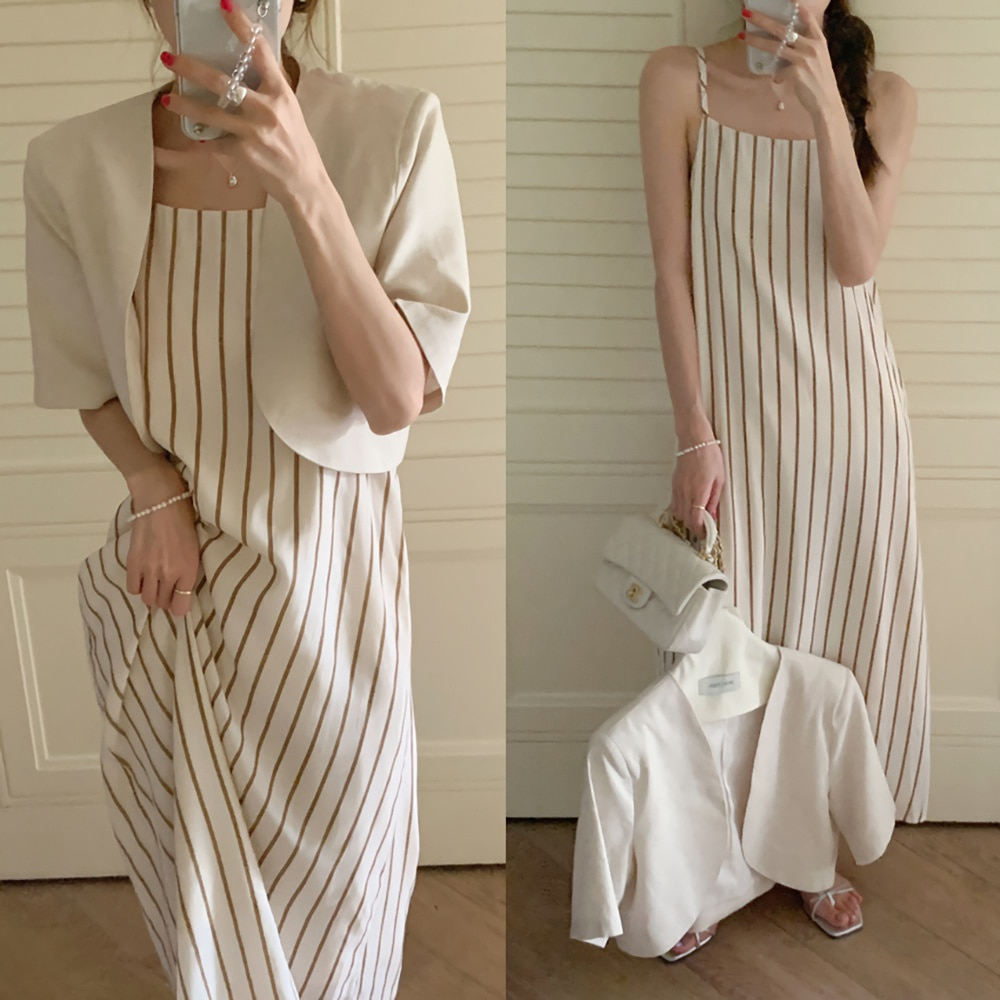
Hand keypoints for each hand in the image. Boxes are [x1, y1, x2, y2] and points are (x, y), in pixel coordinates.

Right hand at [125, 465, 200, 617]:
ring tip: (156, 585)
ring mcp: (148, 569)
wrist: (161, 499)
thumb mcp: (196, 546)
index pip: (181, 606)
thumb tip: (185, 584)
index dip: (180, 608)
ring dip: (152, 595)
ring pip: (147, 598)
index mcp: (188, 570)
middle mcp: (167, 574)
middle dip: (166, 601)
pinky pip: (132, 587)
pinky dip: (138, 586)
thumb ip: (190, 567)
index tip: (180, 603)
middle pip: (163, 604)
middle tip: (169, 591)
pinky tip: (143, 577)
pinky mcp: (133, 562)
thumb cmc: (186, 517)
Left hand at [158, 0, 328, 207]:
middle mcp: (267, 109)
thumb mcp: (288, 111)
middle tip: (170, 57)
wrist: (305, 182)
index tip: (225, 6)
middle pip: (223, 83)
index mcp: (281, 93)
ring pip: (211, 114)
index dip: (242, 27)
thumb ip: (267, 91)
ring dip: (186, 106)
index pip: (261, 53)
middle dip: (192, 68)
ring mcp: (254, 132)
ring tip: (169, 100)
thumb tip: (239, 72)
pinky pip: (215, 144)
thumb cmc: (296, 144)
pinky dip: (204, 142)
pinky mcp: (244, 153)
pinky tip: (194, 139)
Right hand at [670, 440, 725, 540]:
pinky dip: (680, 510)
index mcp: (699, 492)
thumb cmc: (709, 455)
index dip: (700, 531)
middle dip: (694, 527)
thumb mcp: (720, 478)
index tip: (706, 535)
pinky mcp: (674, 485)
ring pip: (678, 513)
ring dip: (686, 519)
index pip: (695, 520)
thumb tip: (712, 515)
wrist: (694, 440)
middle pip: (685, 520)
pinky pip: (674, 504)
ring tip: (697, 519)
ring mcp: (678, 489)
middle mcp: (686, 492)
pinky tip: (688, 508)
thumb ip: (714, 499)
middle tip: (704, 529)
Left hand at [742, 5, 841, 120]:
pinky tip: (780, 80)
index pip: (808, 19)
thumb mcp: (818, 59)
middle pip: (783, 29)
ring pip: (774, 46)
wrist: (826, 102)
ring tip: (742, 36)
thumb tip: (785, 49)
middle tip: (748, 14)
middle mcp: (811, 46)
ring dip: (756, 40)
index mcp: (819, 41)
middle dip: (764, 20)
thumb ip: (804, 49)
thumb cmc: (820, 81)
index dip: (799, 8)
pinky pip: (778, 71)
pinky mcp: (796, 73)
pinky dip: (777, 75)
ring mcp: (803, 59)